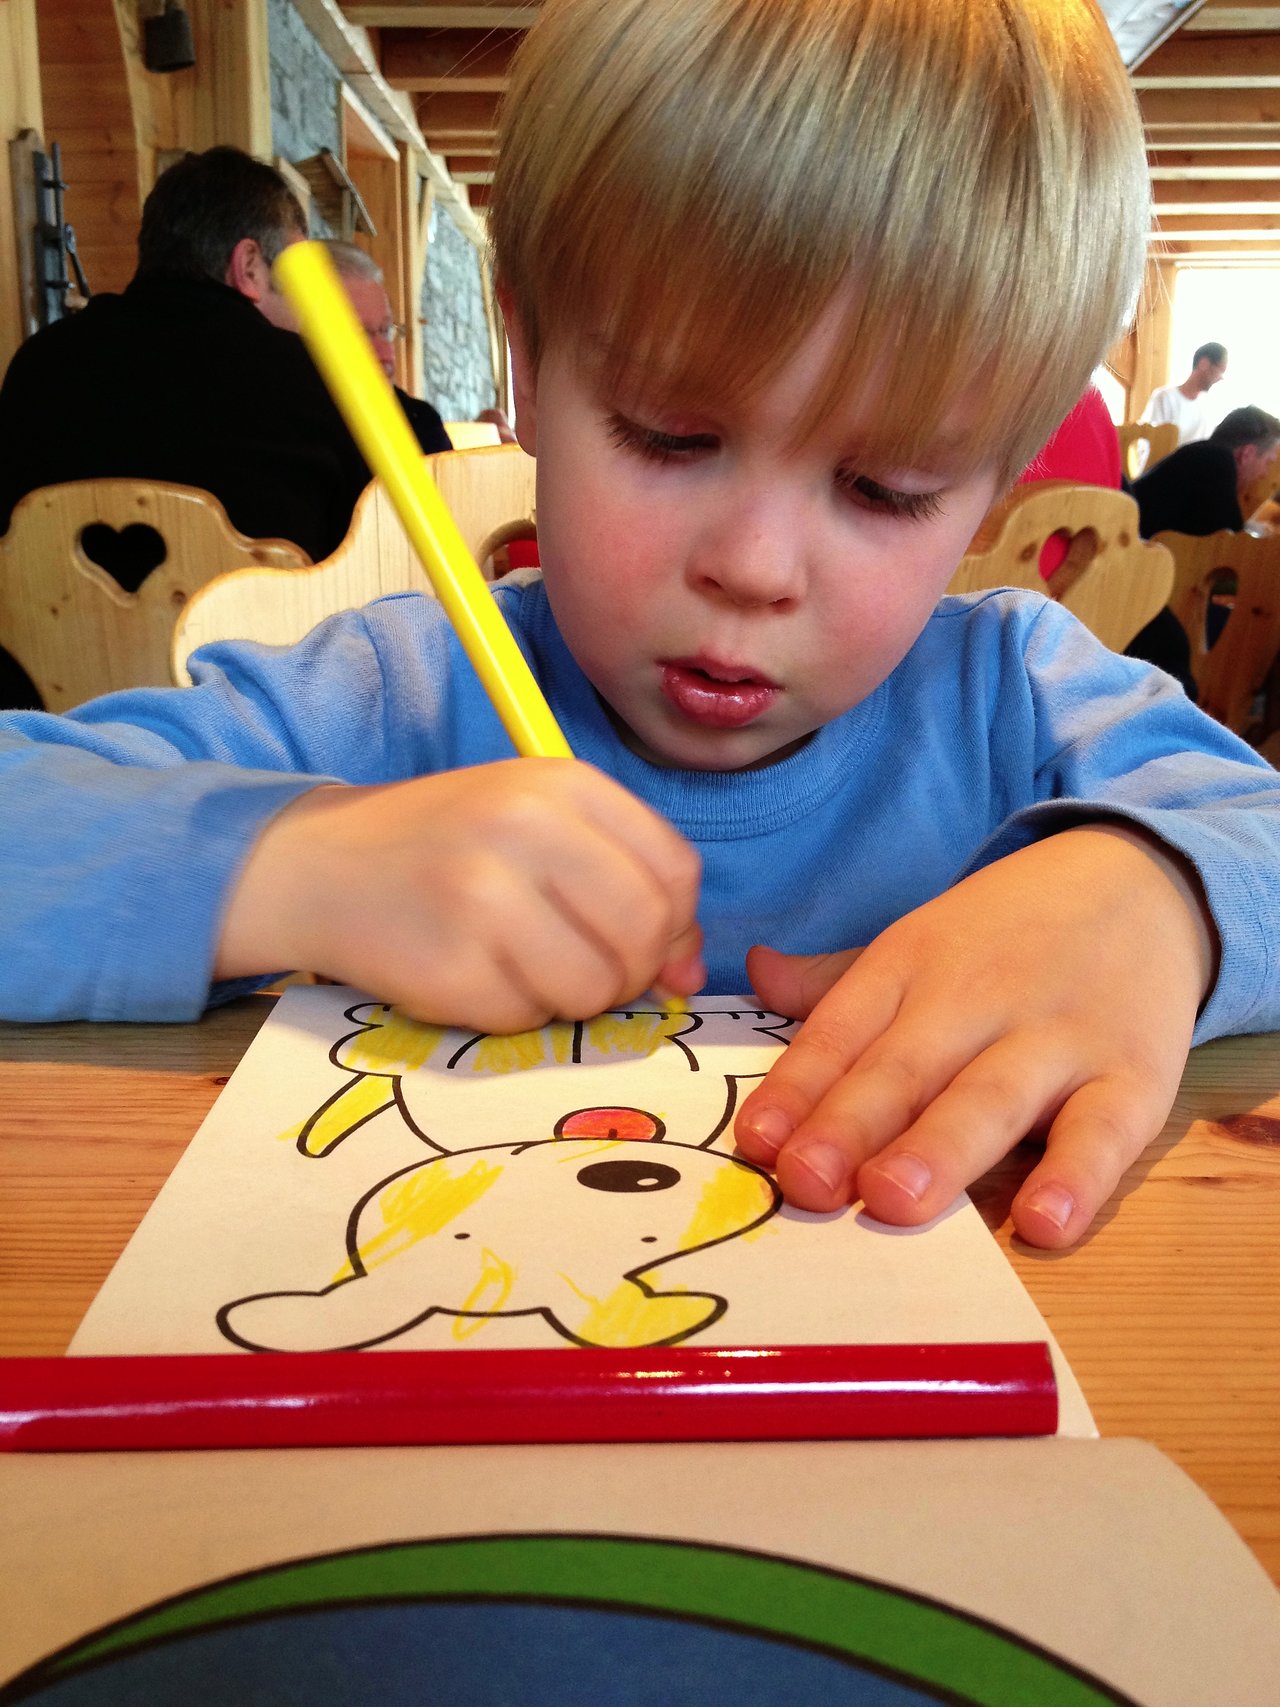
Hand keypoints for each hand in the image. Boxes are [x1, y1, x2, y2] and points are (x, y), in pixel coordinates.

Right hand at [216, 759, 703, 1030]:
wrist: (316, 866)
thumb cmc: (444, 845)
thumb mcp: (536, 825)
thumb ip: (623, 881)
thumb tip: (689, 974)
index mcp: (560, 782)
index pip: (674, 871)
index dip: (674, 923)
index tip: (643, 940)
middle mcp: (525, 830)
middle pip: (643, 933)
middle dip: (631, 972)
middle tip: (589, 970)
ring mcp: (484, 899)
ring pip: (594, 988)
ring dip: (574, 1000)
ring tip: (529, 971)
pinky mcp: (449, 967)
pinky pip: (529, 1019)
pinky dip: (517, 1014)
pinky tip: (480, 977)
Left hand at [734, 824, 1216, 1248]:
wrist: (1143, 882)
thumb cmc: (1006, 935)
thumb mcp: (919, 943)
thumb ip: (836, 980)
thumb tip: (757, 974)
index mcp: (910, 964)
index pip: (841, 1031)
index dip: (797, 1088)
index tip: (756, 1144)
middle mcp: (977, 999)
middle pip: (905, 1068)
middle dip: (851, 1125)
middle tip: (805, 1182)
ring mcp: (1057, 1039)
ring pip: (991, 1098)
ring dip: (940, 1150)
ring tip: (892, 1200)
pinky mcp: (1134, 1076)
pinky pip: (1103, 1131)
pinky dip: (1077, 1178)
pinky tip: (1044, 1223)